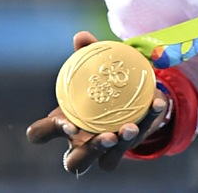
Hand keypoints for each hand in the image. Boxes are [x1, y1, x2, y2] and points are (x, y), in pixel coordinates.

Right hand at [26, 30, 170, 174]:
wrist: (127, 95)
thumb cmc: (100, 81)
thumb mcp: (95, 66)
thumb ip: (87, 52)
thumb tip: (81, 36)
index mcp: (62, 123)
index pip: (40, 133)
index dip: (48, 132)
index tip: (67, 122)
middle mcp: (78, 143)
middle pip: (74, 161)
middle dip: (89, 151)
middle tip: (107, 136)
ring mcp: (101, 151)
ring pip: (104, 161)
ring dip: (118, 146)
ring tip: (130, 127)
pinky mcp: (122, 150)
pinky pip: (133, 145)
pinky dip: (147, 122)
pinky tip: (157, 104)